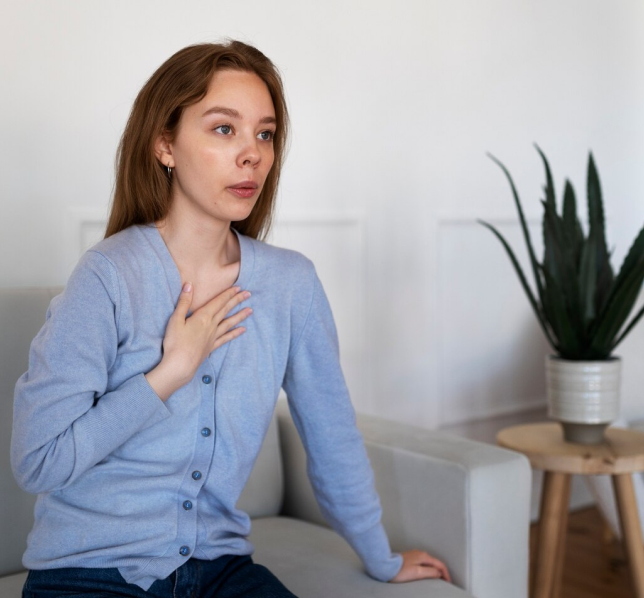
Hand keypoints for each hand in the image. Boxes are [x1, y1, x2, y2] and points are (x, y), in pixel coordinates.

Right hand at [145, 282, 251, 399]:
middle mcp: (211, 325)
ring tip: (250, 310)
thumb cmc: (175, 342)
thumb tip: (189, 285)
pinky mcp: (212, 347)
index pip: (218, 302)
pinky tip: (243, 330)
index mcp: (203, 317)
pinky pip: (226, 338)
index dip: (228, 293)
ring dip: (240, 316)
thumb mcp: (175, 319)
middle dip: (237, 300)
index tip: (238, 287)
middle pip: (226, 310)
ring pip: (229, 323)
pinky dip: (235, 333)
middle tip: (248, 294)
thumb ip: (183, 302)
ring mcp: (213, 337)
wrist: (180, 365)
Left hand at [389, 550, 451, 583]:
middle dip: (441, 572)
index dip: (446, 573)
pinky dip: (428, 569)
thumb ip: (430, 572)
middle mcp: (420, 554)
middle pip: (435, 563)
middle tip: (445, 582)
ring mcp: (415, 555)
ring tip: (437, 580)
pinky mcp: (410, 559)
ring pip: (429, 563)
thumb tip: (439, 573)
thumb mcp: (417, 572)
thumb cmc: (400, 570)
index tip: (448, 582)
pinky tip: (427, 575)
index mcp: (424, 556)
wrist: (385, 566)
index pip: (440, 564)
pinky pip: (423, 564)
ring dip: (435, 571)